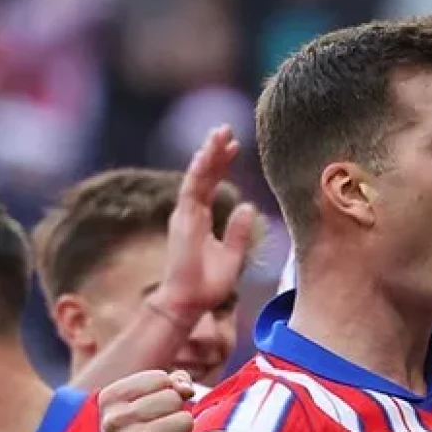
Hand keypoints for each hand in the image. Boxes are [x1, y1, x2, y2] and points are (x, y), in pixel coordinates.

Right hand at [99, 370, 196, 431]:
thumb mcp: (148, 403)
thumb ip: (173, 383)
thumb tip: (186, 389)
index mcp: (110, 399)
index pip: (160, 378)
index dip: (168, 393)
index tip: (153, 412)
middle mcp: (114, 420)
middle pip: (173, 398)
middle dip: (175, 413)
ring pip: (184, 420)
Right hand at [154, 125, 256, 320]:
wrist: (188, 302)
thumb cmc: (207, 284)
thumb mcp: (232, 256)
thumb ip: (238, 232)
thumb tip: (248, 207)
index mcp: (199, 218)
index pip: (211, 183)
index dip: (222, 163)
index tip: (235, 145)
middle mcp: (190, 212)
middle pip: (203, 174)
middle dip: (214, 151)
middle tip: (226, 128)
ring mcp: (184, 215)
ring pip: (196, 177)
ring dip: (207, 154)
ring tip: (220, 133)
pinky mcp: (183, 221)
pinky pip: (191, 190)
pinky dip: (198, 171)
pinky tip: (206, 154)